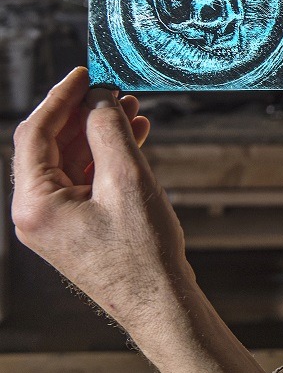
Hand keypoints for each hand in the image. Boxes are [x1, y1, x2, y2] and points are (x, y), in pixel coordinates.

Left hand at [11, 67, 185, 319]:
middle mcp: (36, 212)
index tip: (84, 73)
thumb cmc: (142, 250)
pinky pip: (84, 179)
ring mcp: (55, 221)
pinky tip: (134, 138)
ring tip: (132, 109)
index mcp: (35, 203)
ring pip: (71, 160)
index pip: (35, 133)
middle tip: (114, 88)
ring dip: (99, 133)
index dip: (61, 97)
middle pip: (51, 145)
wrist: (158, 299)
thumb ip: (109, 132)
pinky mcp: (76, 226)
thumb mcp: (127, 179)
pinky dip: (106, 156)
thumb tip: (100, 99)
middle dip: (84, 113)